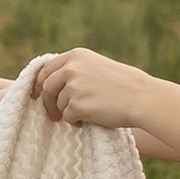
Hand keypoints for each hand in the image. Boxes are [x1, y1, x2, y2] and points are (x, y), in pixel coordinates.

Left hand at [30, 48, 153, 129]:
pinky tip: (91, 120)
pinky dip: (76, 123)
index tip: (37, 95)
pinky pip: (67, 118)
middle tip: (54, 116)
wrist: (143, 98)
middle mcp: (72, 68)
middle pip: (46, 87)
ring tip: (89, 113)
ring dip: (69, 113)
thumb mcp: (97, 66)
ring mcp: (73, 86)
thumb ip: (76, 69)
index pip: (46, 69)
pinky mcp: (77, 105)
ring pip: (58, 105)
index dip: (39, 83)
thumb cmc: (125, 85)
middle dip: (48, 103)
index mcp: (76, 55)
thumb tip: (52, 82)